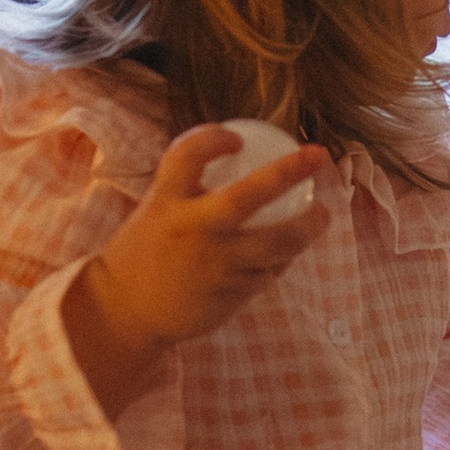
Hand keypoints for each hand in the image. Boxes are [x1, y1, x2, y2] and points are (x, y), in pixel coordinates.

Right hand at [63, 123, 333, 421]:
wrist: (126, 311)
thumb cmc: (145, 251)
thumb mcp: (156, 210)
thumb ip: (189, 185)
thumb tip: (237, 155)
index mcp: (165, 202)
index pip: (189, 153)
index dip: (215, 138)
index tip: (237, 138)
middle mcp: (192, 231)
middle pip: (249, 195)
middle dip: (289, 171)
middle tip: (318, 156)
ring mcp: (215, 266)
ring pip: (278, 242)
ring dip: (308, 227)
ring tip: (323, 215)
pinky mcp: (231, 295)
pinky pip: (269, 272)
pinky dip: (283, 259)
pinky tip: (290, 250)